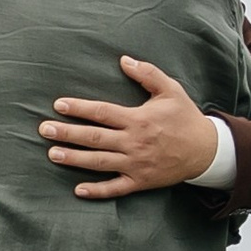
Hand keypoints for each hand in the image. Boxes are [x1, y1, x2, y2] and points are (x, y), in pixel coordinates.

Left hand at [39, 57, 217, 199]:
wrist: (207, 151)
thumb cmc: (185, 117)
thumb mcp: (170, 90)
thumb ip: (147, 73)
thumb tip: (124, 59)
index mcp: (138, 119)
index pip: (102, 112)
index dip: (79, 108)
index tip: (58, 105)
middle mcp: (134, 142)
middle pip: (94, 137)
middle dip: (67, 133)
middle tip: (43, 130)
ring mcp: (136, 164)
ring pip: (100, 162)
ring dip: (74, 159)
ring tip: (52, 154)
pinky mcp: (141, 182)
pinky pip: (116, 188)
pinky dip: (97, 190)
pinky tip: (78, 190)